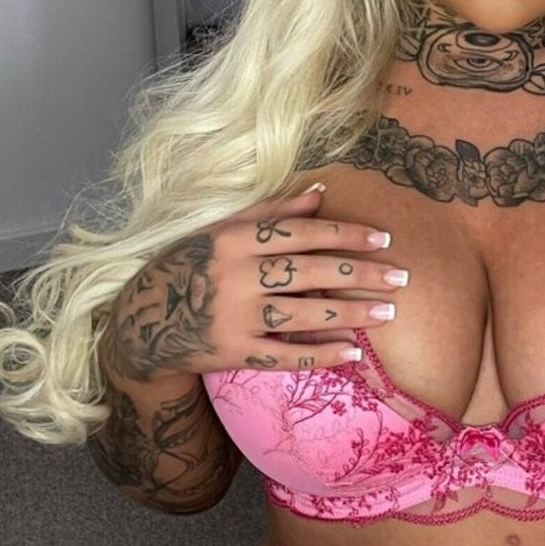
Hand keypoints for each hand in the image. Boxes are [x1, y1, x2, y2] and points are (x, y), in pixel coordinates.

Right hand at [103, 184, 405, 378]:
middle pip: (308, 271)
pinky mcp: (233, 351)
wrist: (143, 321)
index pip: (300, 232)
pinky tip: (353, 350)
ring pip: (303, 312)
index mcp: (233, 238)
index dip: (344, 235)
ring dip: (350, 312)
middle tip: (401, 278)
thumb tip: (321, 191)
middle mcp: (234, 275)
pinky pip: (285, 354)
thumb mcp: (222, 230)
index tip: (383, 239)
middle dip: (359, 273)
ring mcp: (233, 316)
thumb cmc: (192, 266)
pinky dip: (320, 353)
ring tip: (387, 312)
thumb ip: (271, 211)